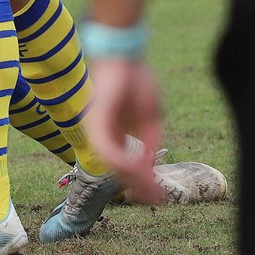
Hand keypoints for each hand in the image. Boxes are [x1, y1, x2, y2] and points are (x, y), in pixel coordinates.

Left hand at [85, 57, 164, 203]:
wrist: (125, 55)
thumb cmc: (137, 81)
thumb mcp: (150, 117)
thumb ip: (149, 140)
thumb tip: (150, 166)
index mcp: (114, 132)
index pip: (125, 164)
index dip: (142, 181)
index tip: (158, 195)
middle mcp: (102, 133)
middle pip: (117, 169)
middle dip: (138, 185)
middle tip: (157, 200)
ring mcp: (97, 127)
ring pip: (111, 163)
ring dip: (132, 177)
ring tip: (151, 188)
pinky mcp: (96, 120)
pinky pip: (107, 148)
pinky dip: (123, 160)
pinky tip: (139, 168)